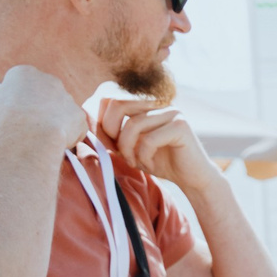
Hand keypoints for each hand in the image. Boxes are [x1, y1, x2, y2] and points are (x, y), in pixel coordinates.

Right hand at [0, 65, 85, 160]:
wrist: (30, 132)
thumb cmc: (3, 117)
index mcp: (24, 73)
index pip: (21, 84)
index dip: (15, 100)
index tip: (10, 114)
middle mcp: (50, 81)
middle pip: (44, 95)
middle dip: (37, 109)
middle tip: (26, 127)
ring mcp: (68, 98)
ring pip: (60, 111)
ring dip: (53, 123)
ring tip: (40, 138)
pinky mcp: (80, 117)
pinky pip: (74, 127)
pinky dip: (67, 136)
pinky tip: (55, 145)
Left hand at [94, 96, 219, 190]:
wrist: (192, 178)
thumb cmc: (159, 162)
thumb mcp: (128, 146)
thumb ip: (111, 134)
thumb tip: (84, 123)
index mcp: (143, 103)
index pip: (109, 98)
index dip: (100, 120)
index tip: (107, 143)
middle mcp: (157, 102)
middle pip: (117, 103)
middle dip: (110, 131)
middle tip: (118, 151)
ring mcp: (171, 112)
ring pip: (132, 124)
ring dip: (127, 149)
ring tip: (134, 162)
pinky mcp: (181, 126)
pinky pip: (149, 140)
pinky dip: (144, 156)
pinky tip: (149, 165)